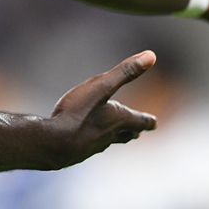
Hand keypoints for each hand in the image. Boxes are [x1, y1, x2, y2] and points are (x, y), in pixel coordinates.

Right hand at [46, 51, 157, 167]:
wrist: (54, 143)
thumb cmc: (78, 113)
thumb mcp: (102, 86)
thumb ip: (125, 72)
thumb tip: (151, 55)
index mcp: (118, 119)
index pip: (139, 120)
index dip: (147, 120)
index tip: (154, 123)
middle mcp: (108, 135)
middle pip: (125, 134)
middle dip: (132, 131)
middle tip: (138, 132)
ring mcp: (92, 146)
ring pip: (107, 141)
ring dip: (113, 138)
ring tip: (114, 136)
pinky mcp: (76, 153)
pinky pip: (88, 146)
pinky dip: (91, 142)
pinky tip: (82, 141)